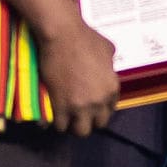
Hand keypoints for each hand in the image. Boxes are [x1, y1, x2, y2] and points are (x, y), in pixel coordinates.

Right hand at [41, 9, 121, 136]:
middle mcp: (99, 101)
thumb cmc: (85, 37)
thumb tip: (107, 65)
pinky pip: (61, 126)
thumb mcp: (108, 48)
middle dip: (89, 120)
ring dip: (74, 126)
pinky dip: (58, 123)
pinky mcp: (61, 106)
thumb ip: (110, 62)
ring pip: (80, 131)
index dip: (100, 109)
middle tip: (79, 114)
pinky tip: (54, 117)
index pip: (110, 109)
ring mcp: (80, 106)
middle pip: (98, 124)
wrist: (63, 35)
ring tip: (67, 119)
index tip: (91, 107)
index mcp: (112, 88)